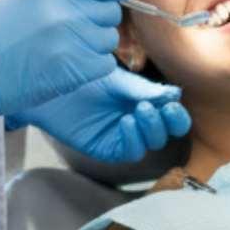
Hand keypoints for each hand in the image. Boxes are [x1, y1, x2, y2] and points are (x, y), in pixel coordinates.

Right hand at [0, 0, 127, 142]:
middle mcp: (66, 12)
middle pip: (111, 13)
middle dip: (99, 21)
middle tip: (76, 31)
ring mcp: (71, 42)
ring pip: (109, 41)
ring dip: (95, 46)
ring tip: (66, 50)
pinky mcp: (73, 70)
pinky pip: (105, 65)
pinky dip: (93, 67)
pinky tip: (70, 66)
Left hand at [10, 70, 189, 164]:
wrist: (51, 86)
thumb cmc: (83, 78)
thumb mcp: (115, 79)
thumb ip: (142, 89)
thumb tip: (175, 94)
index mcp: (144, 101)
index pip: (171, 114)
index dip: (177, 112)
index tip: (173, 103)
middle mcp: (139, 120)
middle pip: (167, 132)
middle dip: (171, 123)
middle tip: (164, 110)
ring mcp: (124, 136)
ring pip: (151, 143)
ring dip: (151, 128)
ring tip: (138, 111)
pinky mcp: (108, 148)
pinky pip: (130, 151)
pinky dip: (133, 139)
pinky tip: (126, 122)